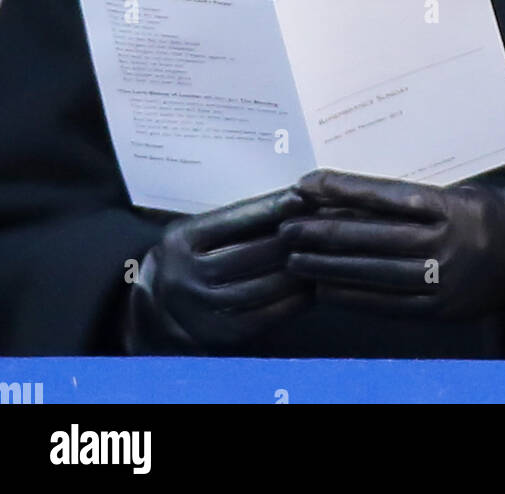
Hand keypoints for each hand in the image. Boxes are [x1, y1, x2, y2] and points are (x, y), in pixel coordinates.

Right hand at [124, 186, 313, 353]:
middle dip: (293, 238)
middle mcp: (186, 274)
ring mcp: (201, 309)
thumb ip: (234, 221)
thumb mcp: (195, 233)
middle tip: (323, 225)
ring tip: (323, 255)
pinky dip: (291, 302)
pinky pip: (264, 317)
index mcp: (181, 240)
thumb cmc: (187, 261)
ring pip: (262, 285)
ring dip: (298, 270)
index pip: (236, 218)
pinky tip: (310, 289)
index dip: (274, 207)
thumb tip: (290, 201)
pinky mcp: (218, 337)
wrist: (152, 312)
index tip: (304, 197)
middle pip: (253, 252)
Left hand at [280, 169, 504, 319]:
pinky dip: (352, 295)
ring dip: (328, 265)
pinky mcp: (438, 310)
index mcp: (446, 206)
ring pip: (372, 271)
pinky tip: (325, 287)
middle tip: (287, 225)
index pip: (382, 196)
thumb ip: (409, 198)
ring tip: (296, 257)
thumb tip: (348, 196)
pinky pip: (386, 303)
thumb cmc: (483, 214)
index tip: (304, 184)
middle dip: (322, 230)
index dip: (340, 190)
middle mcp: (442, 242)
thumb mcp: (454, 193)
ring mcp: (441, 279)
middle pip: (370, 236)